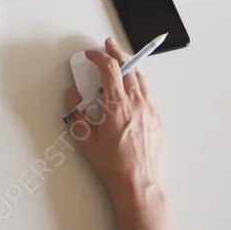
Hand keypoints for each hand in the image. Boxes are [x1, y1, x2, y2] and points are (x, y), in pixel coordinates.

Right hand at [65, 38, 163, 204]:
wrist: (139, 183)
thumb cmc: (113, 165)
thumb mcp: (85, 139)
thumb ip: (76, 112)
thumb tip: (72, 94)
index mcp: (117, 106)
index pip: (109, 68)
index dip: (99, 56)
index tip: (91, 54)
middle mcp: (136, 104)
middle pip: (128, 67)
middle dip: (116, 53)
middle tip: (108, 46)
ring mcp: (149, 110)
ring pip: (140, 78)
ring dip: (129, 66)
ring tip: (120, 62)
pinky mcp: (157, 119)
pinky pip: (147, 93)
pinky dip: (137, 83)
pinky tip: (130, 88)